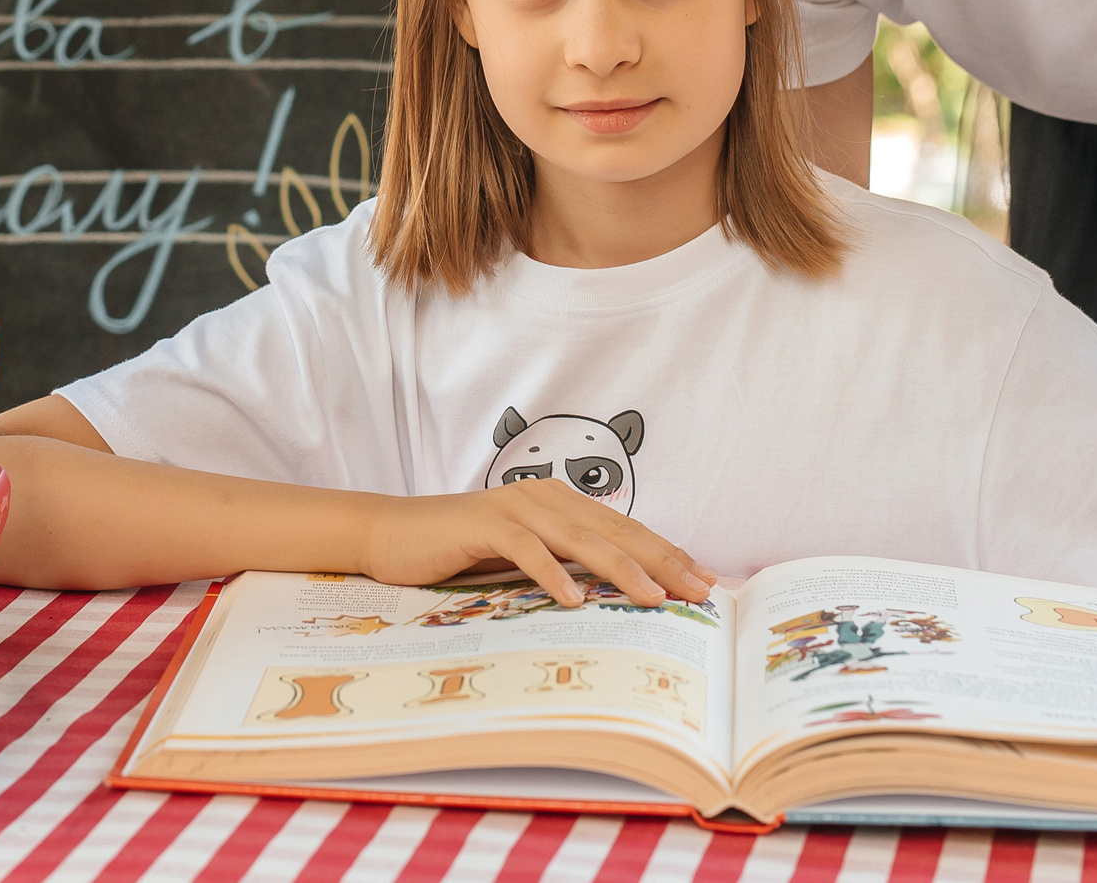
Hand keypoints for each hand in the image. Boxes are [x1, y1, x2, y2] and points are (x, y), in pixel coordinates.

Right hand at [357, 483, 715, 607]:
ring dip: (620, 569)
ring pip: (579, 538)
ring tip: (654, 598)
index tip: (704, 580)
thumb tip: (618, 595)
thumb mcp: (522, 561)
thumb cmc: (460, 552)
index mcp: (559, 503)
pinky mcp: (482, 523)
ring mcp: (514, 506)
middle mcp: (544, 497)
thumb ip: (564, 565)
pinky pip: (525, 548)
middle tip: (699, 590)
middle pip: (614, 530)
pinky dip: (551, 573)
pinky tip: (574, 599)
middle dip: (662, 561)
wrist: (392, 535)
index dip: (667, 553)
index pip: (625, 530)